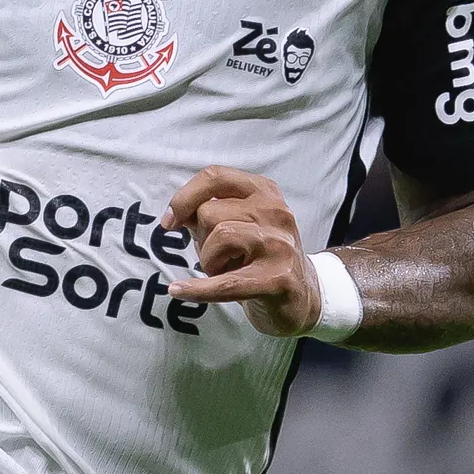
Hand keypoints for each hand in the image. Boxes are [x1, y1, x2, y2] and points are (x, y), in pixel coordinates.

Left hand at [167, 165, 322, 337]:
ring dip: (209, 261)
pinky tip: (178, 290)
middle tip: (218, 258)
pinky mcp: (278, 279)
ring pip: (219, 238)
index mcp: (264, 192)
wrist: (302, 297)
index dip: (184, 197)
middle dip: (201, 239)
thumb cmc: (260, 259)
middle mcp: (276, 212)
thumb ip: (207, 215)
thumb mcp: (237, 227)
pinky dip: (197, 289)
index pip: (215, 177)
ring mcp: (279, 245)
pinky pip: (226, 282)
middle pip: (210, 212)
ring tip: (225, 272)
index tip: (170, 221)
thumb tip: (175, 215)